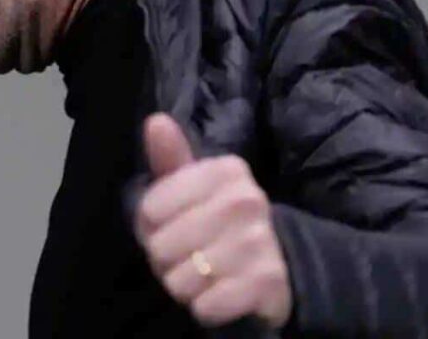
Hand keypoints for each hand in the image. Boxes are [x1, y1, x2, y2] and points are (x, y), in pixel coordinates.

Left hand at [134, 112, 291, 329]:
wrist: (276, 265)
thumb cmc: (217, 220)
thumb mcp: (192, 186)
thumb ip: (170, 157)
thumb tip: (155, 120)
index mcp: (225, 170)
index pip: (150, 208)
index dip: (151, 225)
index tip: (172, 223)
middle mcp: (246, 199)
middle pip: (162, 246)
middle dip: (166, 260)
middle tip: (188, 254)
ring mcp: (259, 241)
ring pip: (180, 280)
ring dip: (184, 285)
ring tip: (204, 274)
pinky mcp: (266, 282)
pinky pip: (205, 306)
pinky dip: (205, 307)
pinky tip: (219, 294)